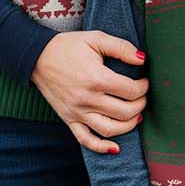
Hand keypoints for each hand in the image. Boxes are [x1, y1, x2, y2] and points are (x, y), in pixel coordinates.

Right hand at [31, 31, 148, 152]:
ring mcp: (77, 113)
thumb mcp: (97, 38)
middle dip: (140, 105)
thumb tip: (142, 59)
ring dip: (128, 126)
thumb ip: (122, 48)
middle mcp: (88, 99)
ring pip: (109, 130)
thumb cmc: (70, 46)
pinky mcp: (69, 120)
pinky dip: (101, 147)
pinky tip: (115, 147)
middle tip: (143, 97)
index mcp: (97, 78)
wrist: (39, 57)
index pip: (130, 91)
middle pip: (124, 112)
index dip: (143, 87)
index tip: (145, 81)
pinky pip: (86, 140)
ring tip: (136, 115)